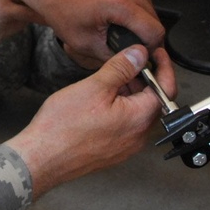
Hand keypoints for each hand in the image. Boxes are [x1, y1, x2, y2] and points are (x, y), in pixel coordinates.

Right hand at [7, 44, 167, 195]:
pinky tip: (98, 101)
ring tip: (106, 80)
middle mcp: (138, 136)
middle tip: (125, 62)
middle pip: (152, 101)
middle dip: (142, 79)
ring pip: (137, 112)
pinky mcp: (113, 151)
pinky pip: (125, 125)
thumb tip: (139, 54)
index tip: (156, 53)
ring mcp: (126, 146)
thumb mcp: (94, 87)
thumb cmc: (64, 126)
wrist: (43, 156)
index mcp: (140, 118)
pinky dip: (119, 108)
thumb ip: (121, 68)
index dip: (163, 67)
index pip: (166, 88)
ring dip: (128, 93)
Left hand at [16, 0, 163, 65]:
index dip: (151, 47)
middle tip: (128, 40)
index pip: (154, 31)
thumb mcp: (85, 42)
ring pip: (149, 3)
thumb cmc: (60, 9)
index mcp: (118, 2)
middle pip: (154, 17)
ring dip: (139, 16)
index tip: (142, 52)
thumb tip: (136, 61)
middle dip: (144, 32)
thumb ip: (115, 55)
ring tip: (120, 22)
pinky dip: (133, 2)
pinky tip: (116, 7)